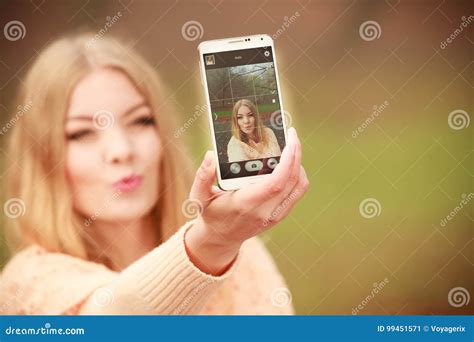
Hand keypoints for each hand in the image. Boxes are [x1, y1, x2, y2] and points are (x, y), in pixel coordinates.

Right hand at [184, 127, 308, 274]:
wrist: (220, 238)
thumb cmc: (210, 213)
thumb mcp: (199, 197)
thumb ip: (203, 176)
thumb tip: (211, 155)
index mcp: (246, 204)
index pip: (275, 183)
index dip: (287, 162)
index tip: (289, 143)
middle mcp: (264, 211)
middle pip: (292, 181)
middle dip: (296, 155)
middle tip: (291, 134)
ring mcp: (275, 214)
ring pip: (299, 186)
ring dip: (299, 163)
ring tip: (291, 145)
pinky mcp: (280, 214)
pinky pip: (297, 192)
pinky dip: (298, 175)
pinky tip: (290, 163)